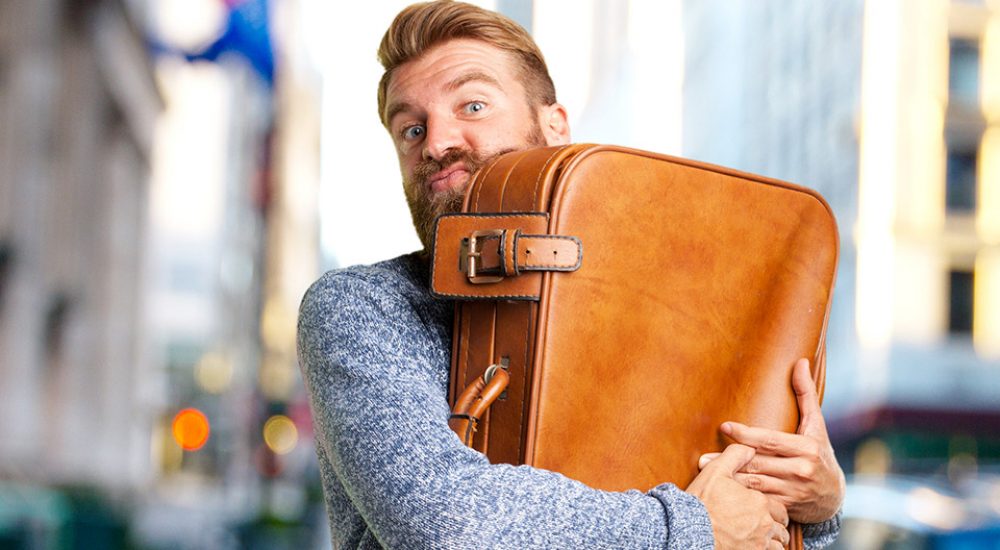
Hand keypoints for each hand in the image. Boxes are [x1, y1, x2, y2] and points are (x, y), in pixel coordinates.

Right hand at [686, 444, 789, 548]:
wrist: (691, 532)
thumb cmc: (701, 503)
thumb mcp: (715, 472)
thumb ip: (735, 456)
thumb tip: (748, 447)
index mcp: (759, 502)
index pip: (778, 507)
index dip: (771, 509)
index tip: (762, 510)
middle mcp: (764, 524)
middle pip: (781, 526)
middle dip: (776, 526)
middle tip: (764, 524)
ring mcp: (760, 543)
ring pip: (778, 543)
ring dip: (773, 541)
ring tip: (761, 538)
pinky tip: (756, 547)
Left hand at [699, 358, 844, 523]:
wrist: (834, 496)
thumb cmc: (820, 453)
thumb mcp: (817, 424)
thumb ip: (805, 394)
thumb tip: (799, 361)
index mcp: (806, 448)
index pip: (771, 440)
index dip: (747, 434)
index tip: (726, 426)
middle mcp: (800, 470)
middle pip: (759, 463)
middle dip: (730, 460)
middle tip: (703, 458)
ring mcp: (793, 491)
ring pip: (756, 484)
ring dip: (730, 480)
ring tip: (705, 474)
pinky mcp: (786, 507)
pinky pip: (759, 502)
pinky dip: (741, 498)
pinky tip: (722, 494)